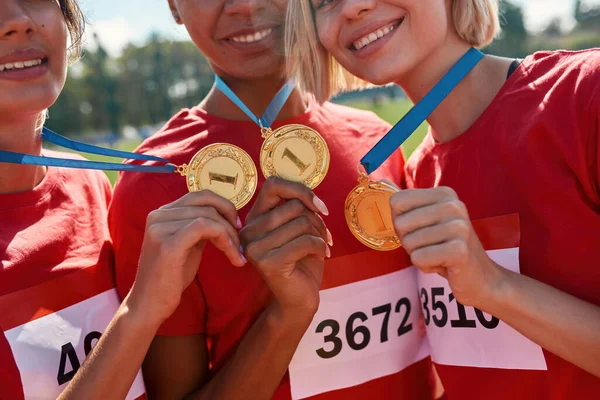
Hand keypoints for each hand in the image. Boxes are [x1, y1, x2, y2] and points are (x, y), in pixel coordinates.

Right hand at [130, 191, 245, 323]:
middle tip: (240, 244)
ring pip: (209, 216)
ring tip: (236, 255)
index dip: (224, 206)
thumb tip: (226, 215)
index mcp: (162, 213)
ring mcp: (160, 228)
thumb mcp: (188, 245)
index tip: (236, 226)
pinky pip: (204, 227)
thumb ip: (200, 227)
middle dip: (230, 222)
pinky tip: (232, 256)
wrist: (149, 305)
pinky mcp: (167, 244)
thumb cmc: (170, 278)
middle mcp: (158, 215)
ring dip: (230, 235)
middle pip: (207, 203)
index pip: (200, 195)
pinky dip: (224, 239)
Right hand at [240, 177, 331, 319]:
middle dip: (316, 220)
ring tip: (321, 246)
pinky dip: (319, 246)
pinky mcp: (267, 262)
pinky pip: (304, 241)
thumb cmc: (302, 261)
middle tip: (323, 236)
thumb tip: (312, 199)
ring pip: (301, 222)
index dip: (300, 189)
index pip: (273, 185)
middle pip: (294, 206)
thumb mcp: (300, 228)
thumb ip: (300, 208)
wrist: (299, 298)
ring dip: (319, 234)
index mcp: (254, 218)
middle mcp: (248, 231)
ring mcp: (255, 247)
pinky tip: (322, 255)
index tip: (319, 206)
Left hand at [390, 187, 504, 307]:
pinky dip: (425, 267)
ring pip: (408, 243)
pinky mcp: (459, 251)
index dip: (401, 222)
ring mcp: (459, 227)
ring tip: (439, 255)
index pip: (396, 202)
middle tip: (431, 246)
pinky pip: (418, 258)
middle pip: (400, 223)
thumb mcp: (426, 220)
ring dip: (419, 255)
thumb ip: (406, 204)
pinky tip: (444, 265)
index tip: (421, 229)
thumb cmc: (444, 247)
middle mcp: (454, 205)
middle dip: (409, 241)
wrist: (479, 276)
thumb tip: (379, 179)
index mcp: (445, 193)